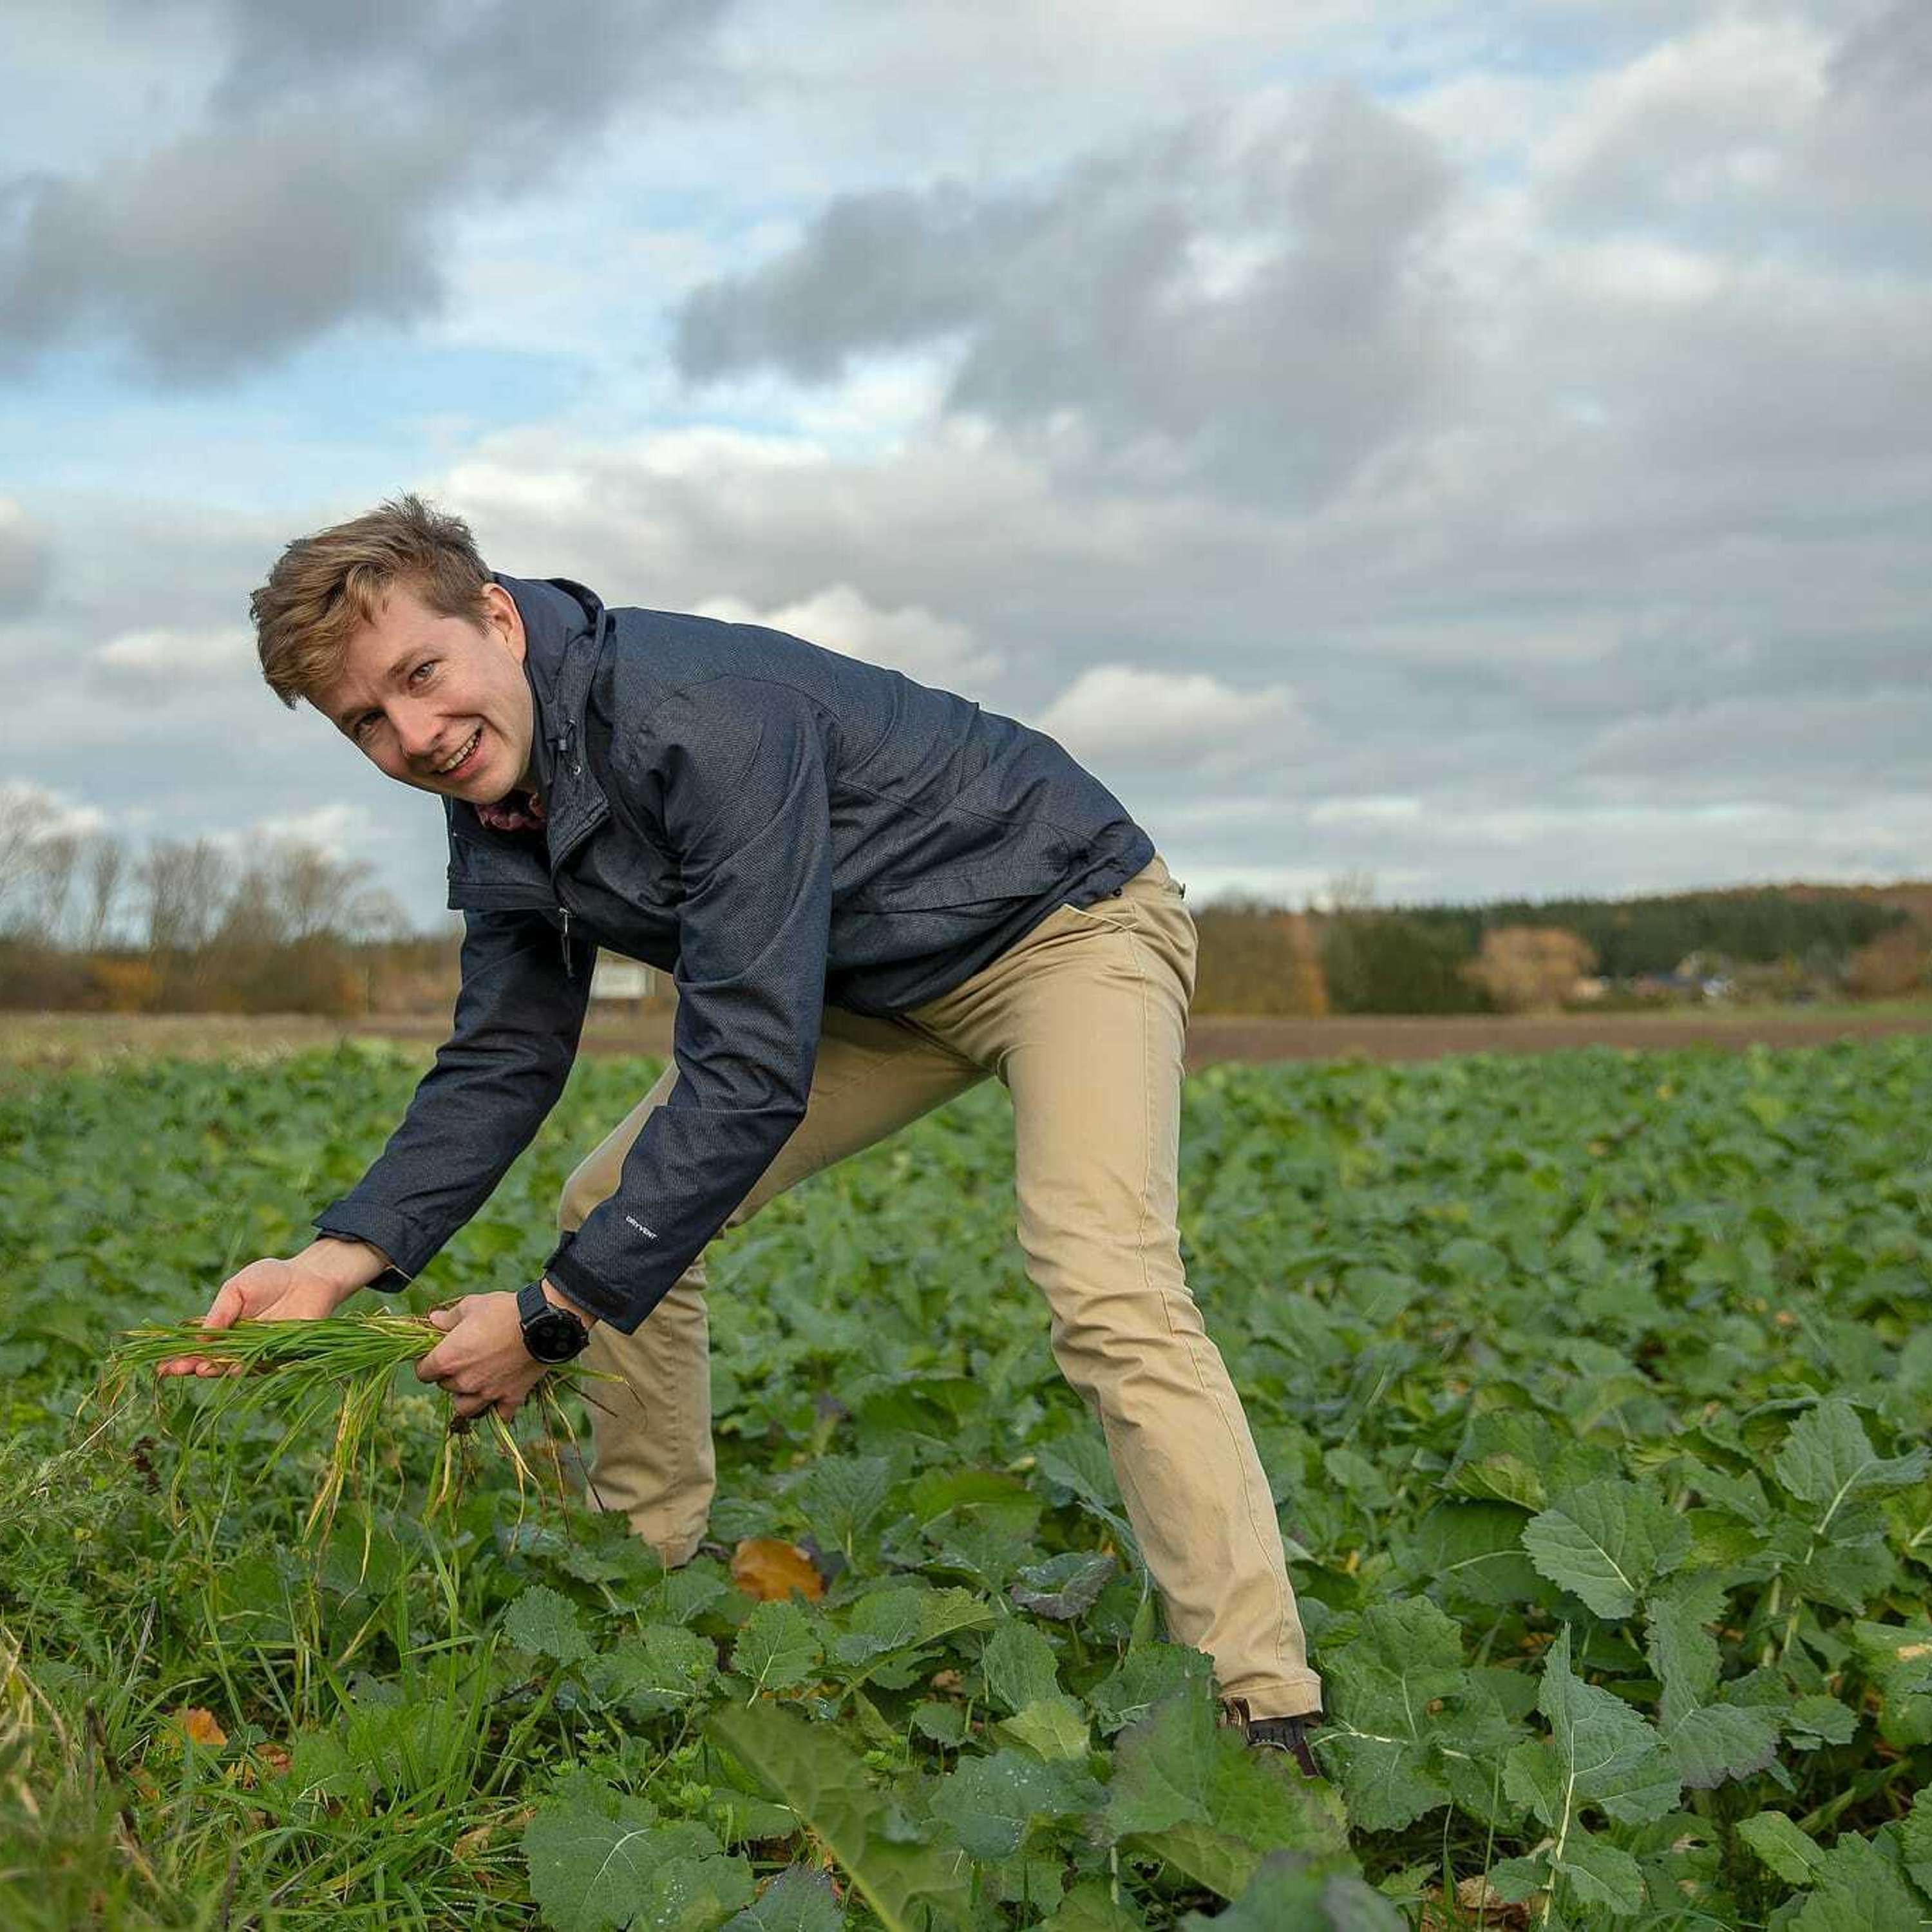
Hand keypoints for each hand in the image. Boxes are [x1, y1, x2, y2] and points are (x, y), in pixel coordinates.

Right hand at [157, 1248, 370, 1376]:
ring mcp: (258, 1353)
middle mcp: (237, 1346)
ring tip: (202, 1367)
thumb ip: (220, 1312)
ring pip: (233, 1367)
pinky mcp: (281, 1356)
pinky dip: (249, 1368)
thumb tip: (199, 1337)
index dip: (179, 1358)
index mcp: (222, 1329)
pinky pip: (263, 1366)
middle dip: (192, 1365)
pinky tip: (233, 1368)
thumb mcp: (238, 1288)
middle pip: (210, 1361)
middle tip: (177, 1369)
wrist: (311, 1277)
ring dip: (217, 1369)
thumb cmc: (271, 1278)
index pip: (196, 1348)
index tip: (161, 1366)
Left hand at [415, 1290, 552, 1421]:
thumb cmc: (503, 1310)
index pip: (423, 1372)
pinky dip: (497, 1409)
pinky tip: (499, 1397)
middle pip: (445, 1387)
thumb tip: (432, 1320)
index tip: (436, 1353)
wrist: (543, 1322)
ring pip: (465, 1408)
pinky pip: (499, 1415)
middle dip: (450, 1375)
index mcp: (448, 1358)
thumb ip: (449, 1317)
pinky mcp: (511, 1397)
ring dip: (466, 1397)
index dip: (427, 1362)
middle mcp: (464, 1381)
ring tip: (475, 1383)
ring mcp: (487, 1393)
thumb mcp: (472, 1305)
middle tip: (464, 1360)